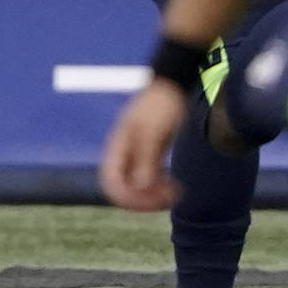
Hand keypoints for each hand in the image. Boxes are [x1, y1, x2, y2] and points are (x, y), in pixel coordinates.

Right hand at [98, 79, 187, 210]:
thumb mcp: (153, 131)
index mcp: (116, 148)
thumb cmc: (159, 105)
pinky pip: (148, 182)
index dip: (128, 197)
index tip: (152, 198)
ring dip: (153, 197)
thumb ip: (145, 158)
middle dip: (144, 200)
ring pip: (137, 189)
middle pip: (123, 190)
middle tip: (169, 198)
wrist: (171, 87)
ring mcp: (135, 157)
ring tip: (175, 194)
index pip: (111, 183)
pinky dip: (159, 189)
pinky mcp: (148, 158)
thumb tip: (140, 186)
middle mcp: (122, 156)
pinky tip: (175, 188)